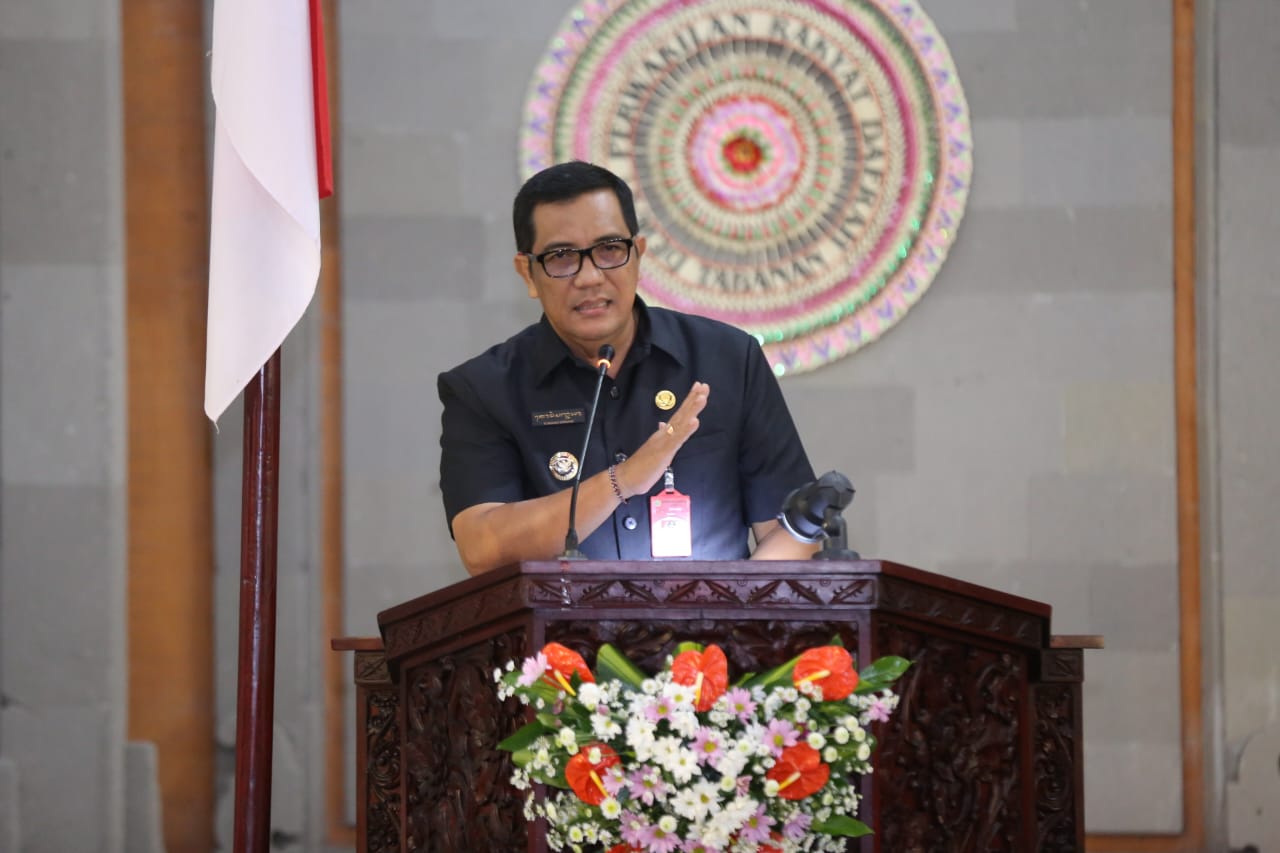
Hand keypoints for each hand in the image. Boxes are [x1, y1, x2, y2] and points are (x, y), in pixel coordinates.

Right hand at [614, 381, 708, 498]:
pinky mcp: (663, 452)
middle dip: (693, 399)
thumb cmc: (642, 465)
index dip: (690, 401)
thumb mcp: (655, 449)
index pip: (679, 414)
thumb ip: (662, 436)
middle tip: (704, 386)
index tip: (699, 387)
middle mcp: (664, 434)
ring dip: (691, 410)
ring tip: (702, 398)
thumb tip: (663, 424)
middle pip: (681, 414)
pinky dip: (686, 430)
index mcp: (664, 433)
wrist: (626, 477)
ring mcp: (664, 441)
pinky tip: (694, 421)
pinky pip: (676, 440)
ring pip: (680, 423)